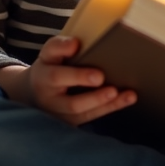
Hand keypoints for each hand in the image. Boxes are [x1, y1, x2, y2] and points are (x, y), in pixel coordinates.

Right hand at [0, 36, 135, 125]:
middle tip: (99, 76)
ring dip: (99, 99)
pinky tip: (127, 98)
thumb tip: (76, 44)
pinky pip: (90, 115)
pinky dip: (110, 107)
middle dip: (79, 77)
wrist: (37, 97)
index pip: (50, 52)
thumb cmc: (53, 70)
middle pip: (57, 79)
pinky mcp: (70, 121)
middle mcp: (46, 87)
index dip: (62, 48)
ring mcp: (56, 108)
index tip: (76, 44)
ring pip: (76, 106)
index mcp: (43, 65)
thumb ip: (63, 47)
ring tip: (117, 91)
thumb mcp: (53, 56)